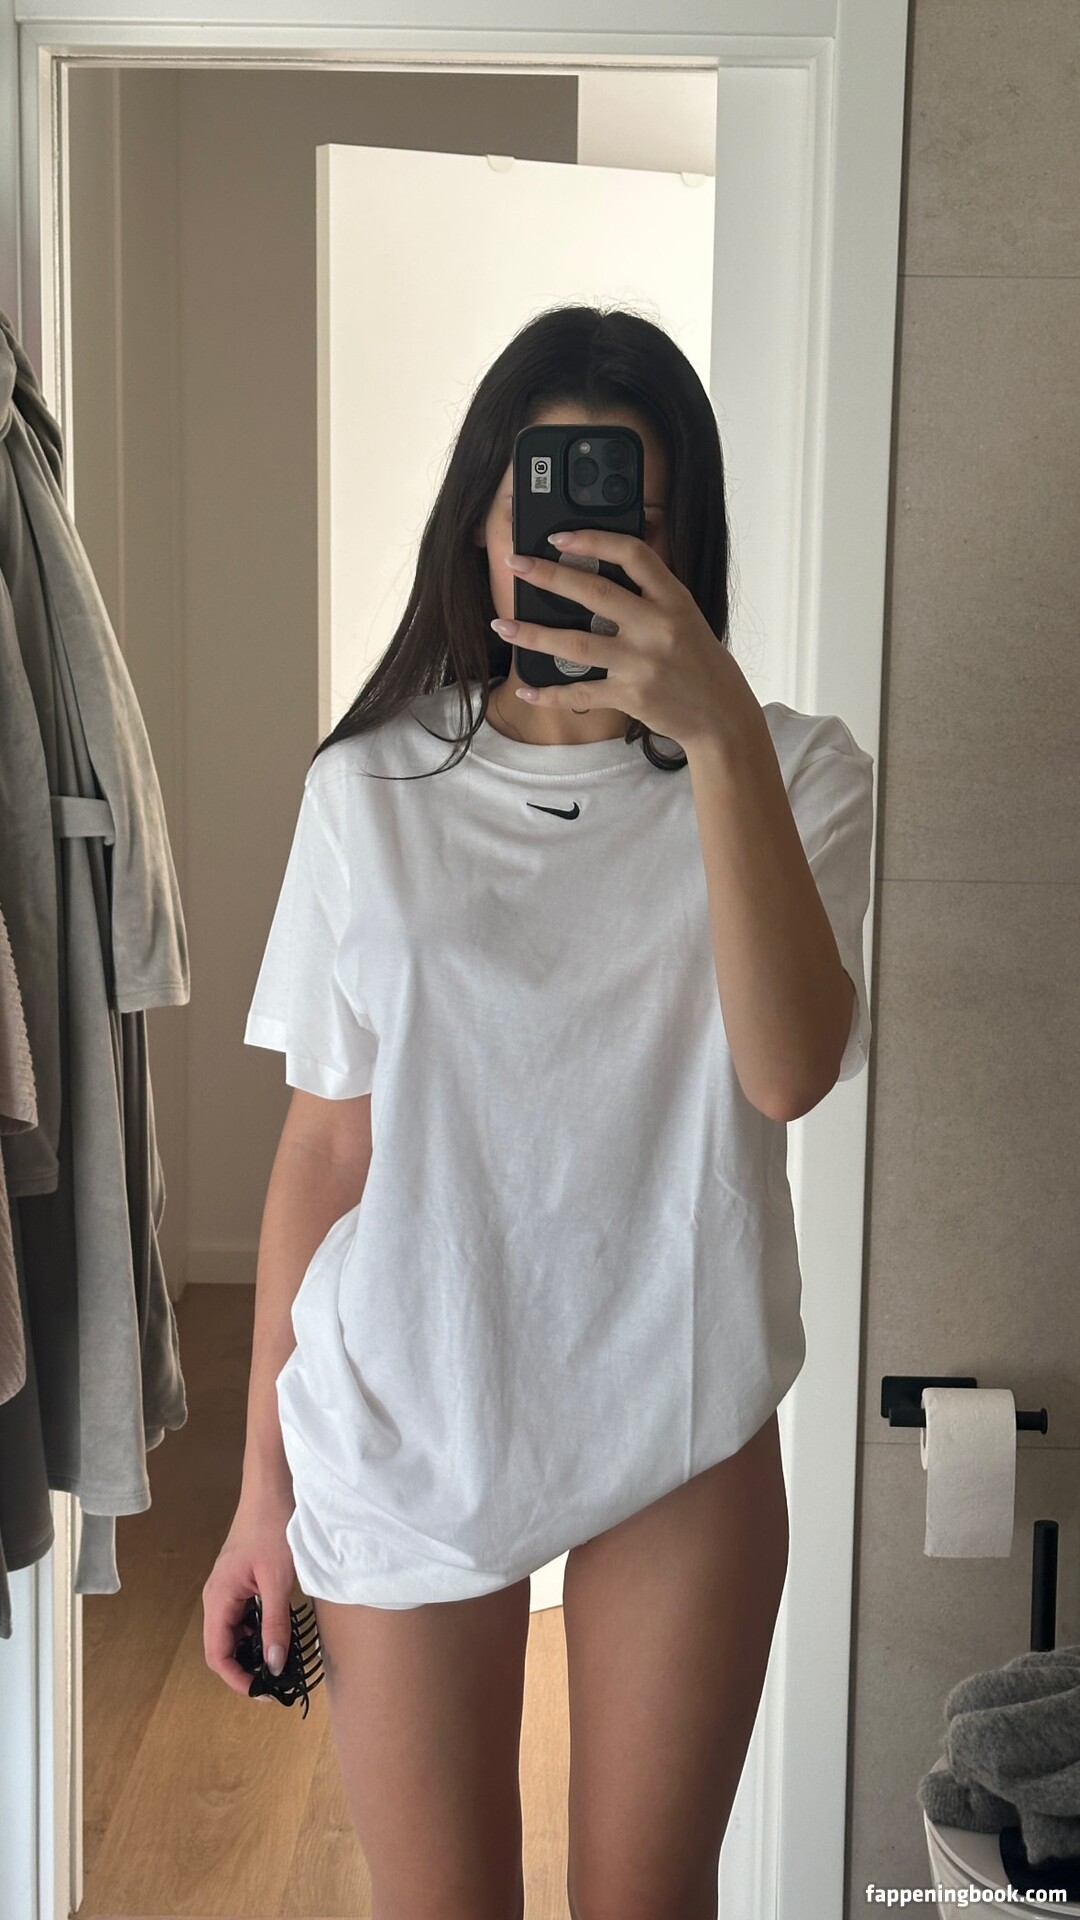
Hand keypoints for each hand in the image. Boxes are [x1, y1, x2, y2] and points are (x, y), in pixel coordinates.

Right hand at [202, 1491, 296, 1699]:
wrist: (271, 1488)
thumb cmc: (272, 1526)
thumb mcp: (278, 1580)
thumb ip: (275, 1624)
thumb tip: (274, 1666)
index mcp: (218, 1598)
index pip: (217, 1654)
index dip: (236, 1679)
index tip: (262, 1692)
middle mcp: (216, 1597)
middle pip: (222, 1647)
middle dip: (245, 1668)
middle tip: (276, 1682)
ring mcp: (227, 1589)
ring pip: (233, 1633)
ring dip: (251, 1650)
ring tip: (280, 1662)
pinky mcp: (240, 1581)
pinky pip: (242, 1617)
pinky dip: (257, 1631)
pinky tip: (278, 1632)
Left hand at [493, 527, 762, 754]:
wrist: (720, 715)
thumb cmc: (698, 661)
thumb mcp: (686, 615)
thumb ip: (651, 591)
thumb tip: (605, 561)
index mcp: (674, 600)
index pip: (633, 555)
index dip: (593, 540)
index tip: (559, 536)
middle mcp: (658, 628)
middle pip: (595, 594)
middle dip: (549, 576)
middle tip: (516, 564)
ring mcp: (643, 664)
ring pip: (577, 644)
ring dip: (534, 635)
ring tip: (503, 625)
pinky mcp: (631, 697)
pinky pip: (581, 693)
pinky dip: (550, 694)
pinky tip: (526, 690)